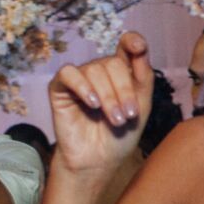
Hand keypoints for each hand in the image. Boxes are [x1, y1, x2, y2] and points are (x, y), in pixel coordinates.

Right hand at [50, 32, 153, 177]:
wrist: (98, 161)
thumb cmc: (120, 136)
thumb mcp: (141, 106)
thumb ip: (142, 75)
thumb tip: (140, 45)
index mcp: (122, 73)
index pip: (126, 46)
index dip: (132, 41)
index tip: (139, 47)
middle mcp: (100, 71)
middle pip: (113, 63)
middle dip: (123, 90)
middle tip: (127, 116)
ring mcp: (80, 78)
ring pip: (94, 70)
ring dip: (108, 96)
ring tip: (115, 119)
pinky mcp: (60, 88)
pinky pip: (69, 73)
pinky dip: (82, 86)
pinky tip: (92, 103)